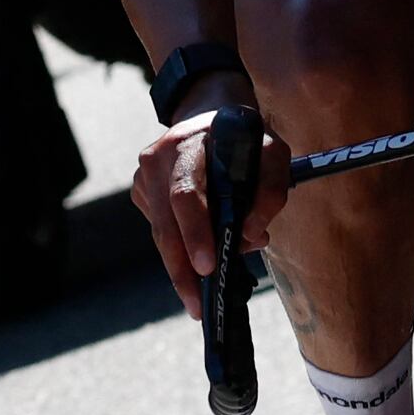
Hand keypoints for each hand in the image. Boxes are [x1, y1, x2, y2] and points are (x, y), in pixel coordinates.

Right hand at [130, 99, 282, 320]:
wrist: (210, 110)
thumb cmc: (245, 138)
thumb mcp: (272, 153)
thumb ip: (270, 192)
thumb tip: (250, 235)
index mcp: (188, 144)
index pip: (185, 193)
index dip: (195, 232)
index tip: (206, 266)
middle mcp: (157, 159)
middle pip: (165, 225)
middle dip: (182, 268)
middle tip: (197, 304)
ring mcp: (144, 175)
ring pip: (161, 233)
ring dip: (181, 266)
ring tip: (199, 298)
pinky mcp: (141, 191)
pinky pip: (160, 230)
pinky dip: (179, 250)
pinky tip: (195, 263)